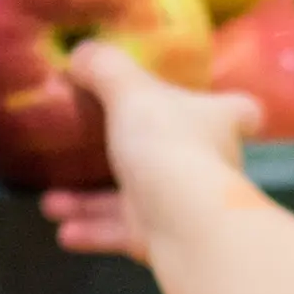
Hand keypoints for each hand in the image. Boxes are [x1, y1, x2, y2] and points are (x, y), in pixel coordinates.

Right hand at [38, 45, 258, 264]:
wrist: (184, 224)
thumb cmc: (167, 144)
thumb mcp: (130, 91)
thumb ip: (104, 68)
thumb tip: (81, 52)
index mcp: (214, 119)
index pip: (242, 110)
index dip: (232, 106)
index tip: (210, 101)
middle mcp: (208, 162)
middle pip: (182, 154)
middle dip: (138, 155)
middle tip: (98, 150)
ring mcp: (186, 204)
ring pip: (136, 200)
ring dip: (91, 202)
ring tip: (51, 202)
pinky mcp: (164, 240)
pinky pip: (123, 232)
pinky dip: (92, 232)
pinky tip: (63, 230)